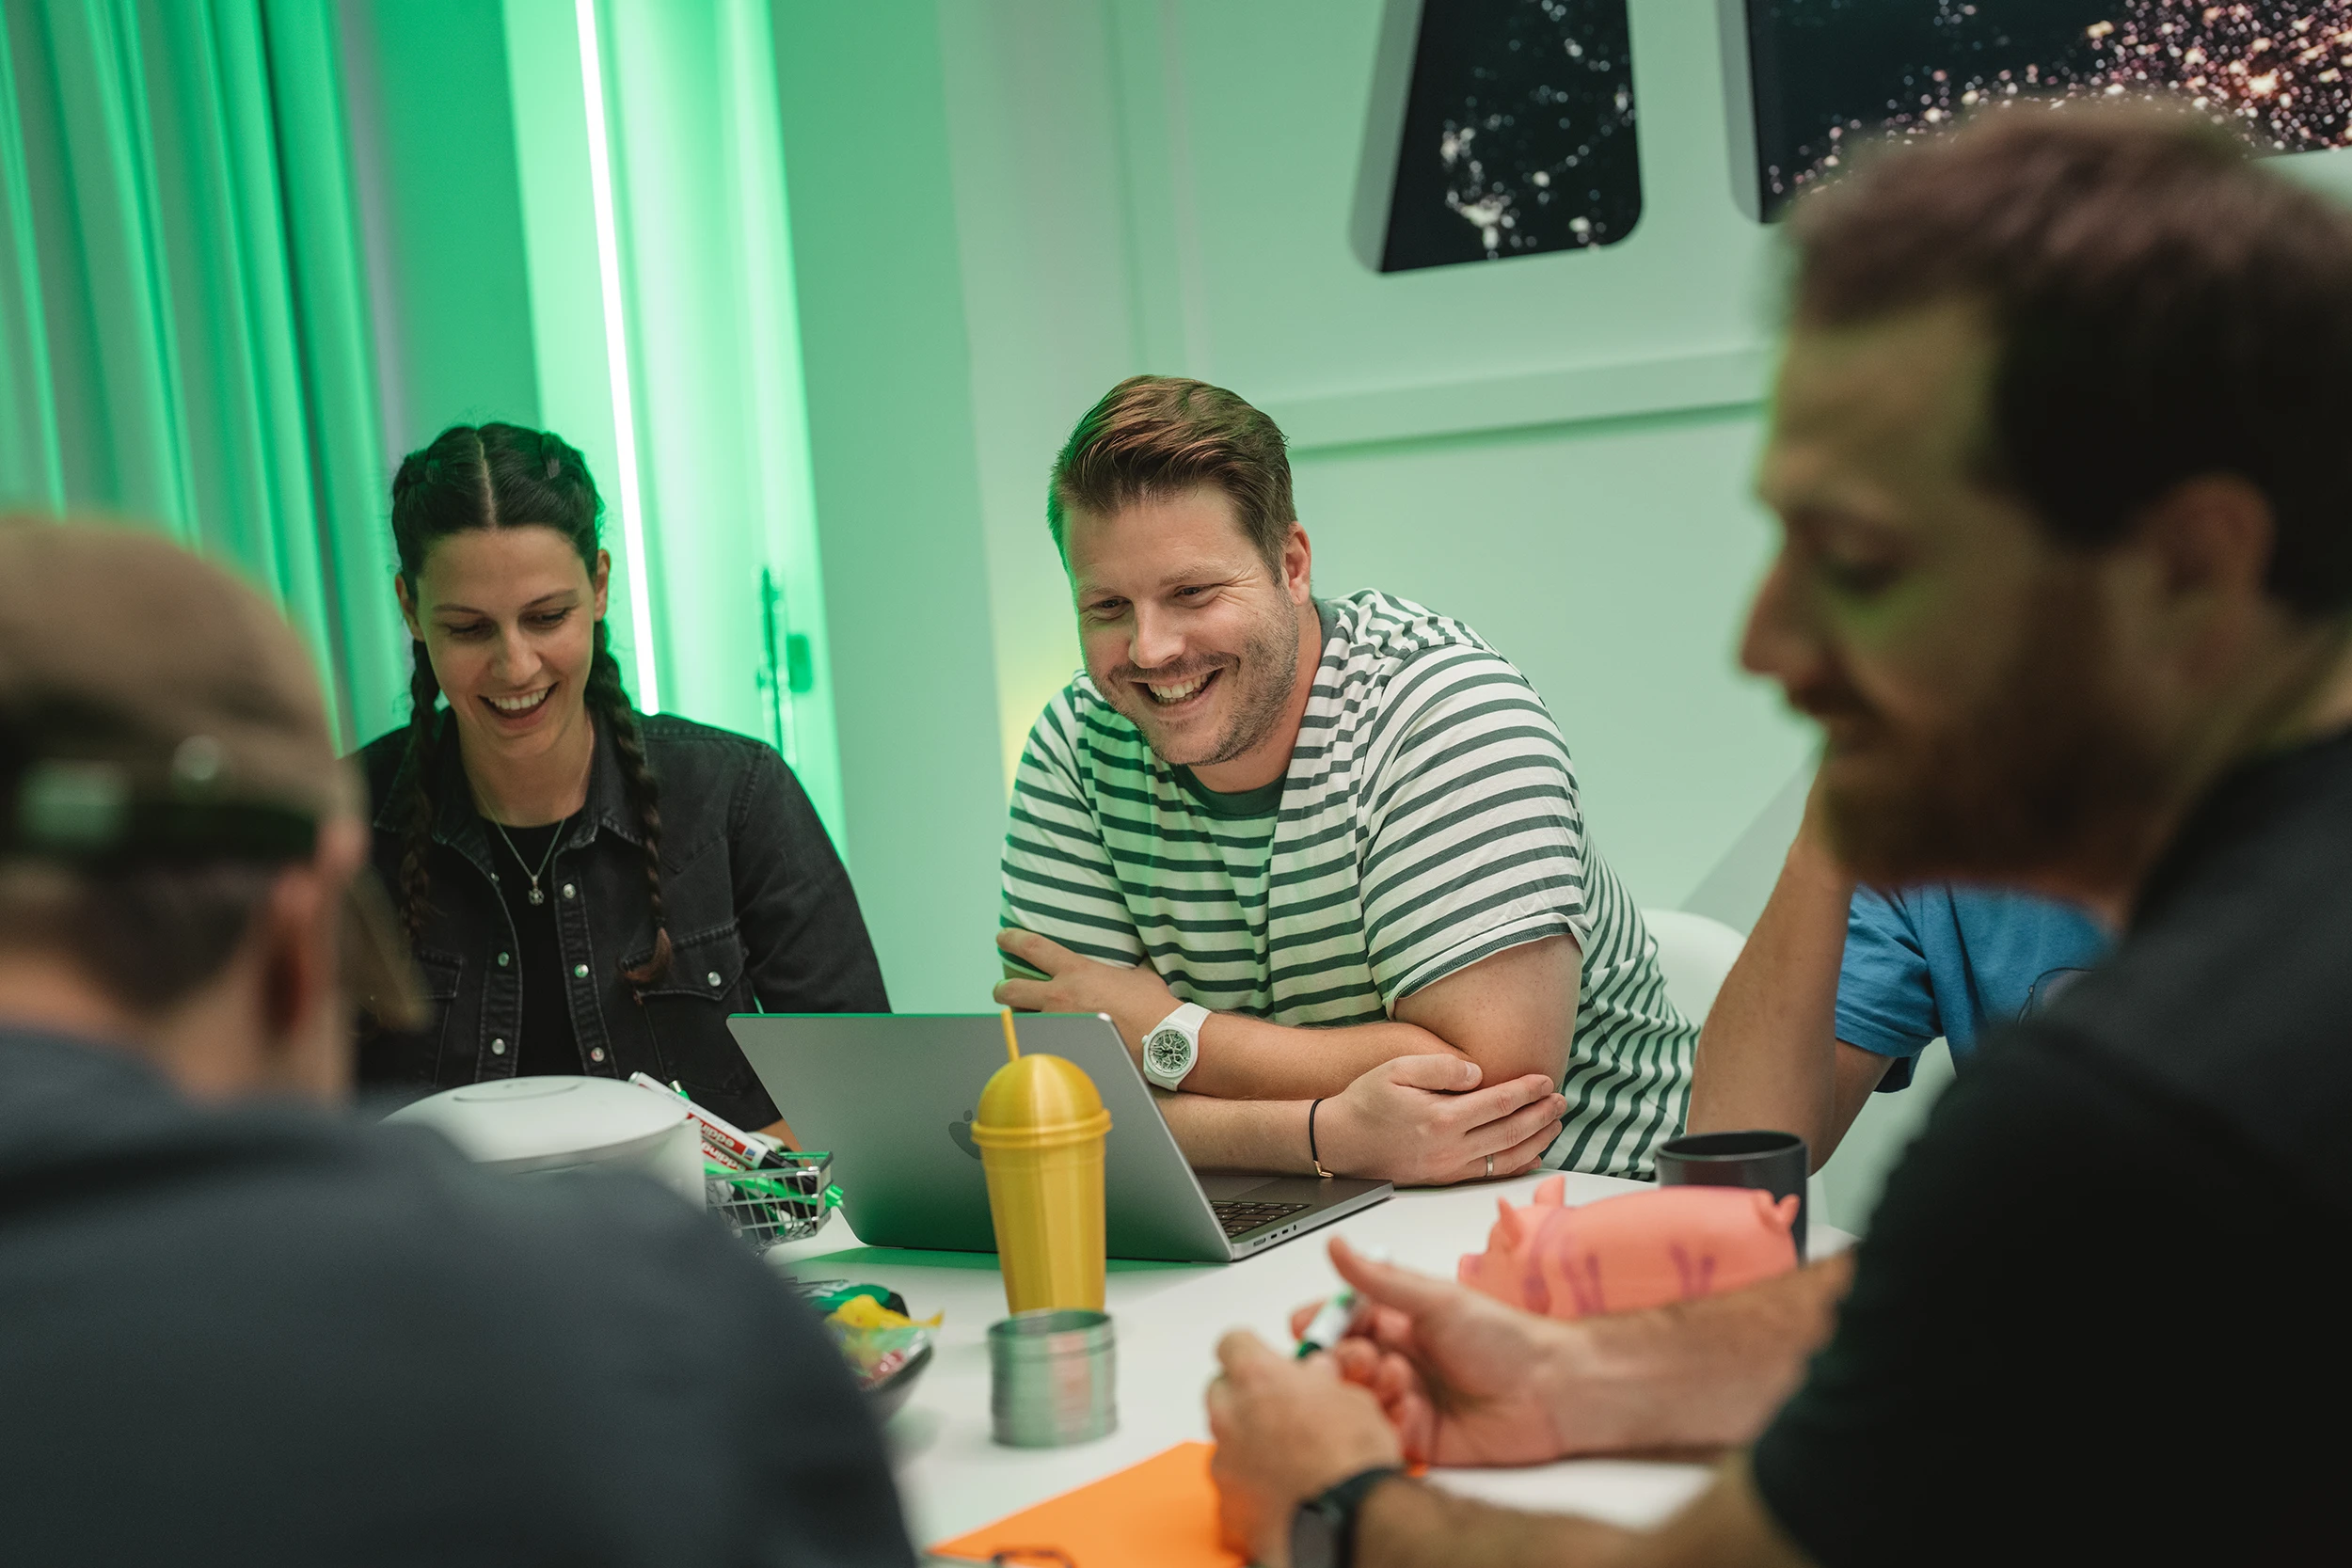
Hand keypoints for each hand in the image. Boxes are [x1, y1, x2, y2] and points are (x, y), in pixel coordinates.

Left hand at [992, 927, 1176, 1054]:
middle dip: (1002, 990)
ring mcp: (1059, 1025)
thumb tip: (1134, 964)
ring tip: (1023, 1021)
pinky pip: (1040, 1043)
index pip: (1033, 948)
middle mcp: (1059, 997)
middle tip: (1003, 990)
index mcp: (1076, 972)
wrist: (1161, 1040)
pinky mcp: (1064, 1048)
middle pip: (1011, 990)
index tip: (1002, 938)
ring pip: (1022, 1021)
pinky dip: (1038, 1042)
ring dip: (1020, 1019)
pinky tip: (1040, 1046)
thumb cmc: (1153, 1006)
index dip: (1012, 940)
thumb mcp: (1139, 975)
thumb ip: (1126, 969)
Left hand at [1206, 1330, 1403, 1567]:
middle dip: (1247, 1397)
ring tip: (1290, 1458)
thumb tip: (1315, 1376)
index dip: (1253, 1353)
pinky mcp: (1228, 1507)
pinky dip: (1252, 1487)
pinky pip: (1233, 1486)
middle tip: (1282, 1409)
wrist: (1351, 1521)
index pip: (1233, 1344)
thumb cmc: (1353, 1460)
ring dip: (1249, 1443)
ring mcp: (1225, 1464)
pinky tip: (1284, 1492)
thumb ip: (1320, 1381)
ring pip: (1226, 1441)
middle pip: (1222, 1392)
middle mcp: (1230, 1417)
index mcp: (1257, 1378)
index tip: (1269, 1363)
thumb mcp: (1352, 1398)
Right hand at [1288, 1236, 1581, 1465]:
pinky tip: (1412, 1412)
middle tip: (1364, 1361)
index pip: (1341, 1323)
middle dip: (1343, 1363)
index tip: (1310, 1329)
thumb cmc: (1504, 1337)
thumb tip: (1336, 1245)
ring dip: (1369, 1392)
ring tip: (1399, 1384)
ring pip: (1357, 1402)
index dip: (1322, 1327)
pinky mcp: (1419, 1440)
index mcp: (1397, 1323)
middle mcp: (1397, 1361)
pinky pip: (1383, 1436)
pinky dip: (1388, 1424)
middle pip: (1341, 1366)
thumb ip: (1381, 1280)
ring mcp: (1406, 1401)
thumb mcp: (1437, 1300)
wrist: (1551, 1389)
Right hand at [1316, 1055, 1565, 1185]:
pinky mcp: (1442, 1179)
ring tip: (1555, 1125)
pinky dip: (1516, 1165)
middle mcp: (1450, 1147)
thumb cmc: (1365, 1101)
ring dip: (1536, 1141)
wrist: (1338, 1141)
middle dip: (1541, 1115)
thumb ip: (1439, 1067)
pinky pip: (1489, 1174)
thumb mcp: (1396, 1068)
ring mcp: (1448, 1167)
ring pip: (1506, 1157)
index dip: (1527, 1091)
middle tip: (1561, 1102)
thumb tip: (1477, 1073)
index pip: (1499, 1102)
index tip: (1546, 1081)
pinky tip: (1531, 1156)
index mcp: (1442, 1117)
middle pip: (1511, 1132)